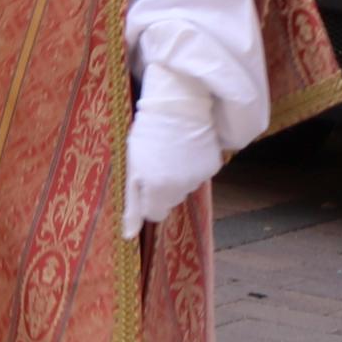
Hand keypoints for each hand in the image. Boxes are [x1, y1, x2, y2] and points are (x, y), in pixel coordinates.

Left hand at [123, 84, 216, 238]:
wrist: (179, 104)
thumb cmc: (148, 134)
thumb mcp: (133, 169)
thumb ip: (132, 205)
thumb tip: (128, 236)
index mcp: (159, 190)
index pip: (155, 213)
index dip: (148, 198)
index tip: (145, 180)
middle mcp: (183, 188)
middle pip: (170, 200)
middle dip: (163, 187)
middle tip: (156, 161)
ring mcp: (200, 177)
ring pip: (185, 187)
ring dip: (178, 176)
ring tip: (172, 151)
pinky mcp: (213, 166)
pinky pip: (199, 175)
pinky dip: (193, 166)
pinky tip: (187, 148)